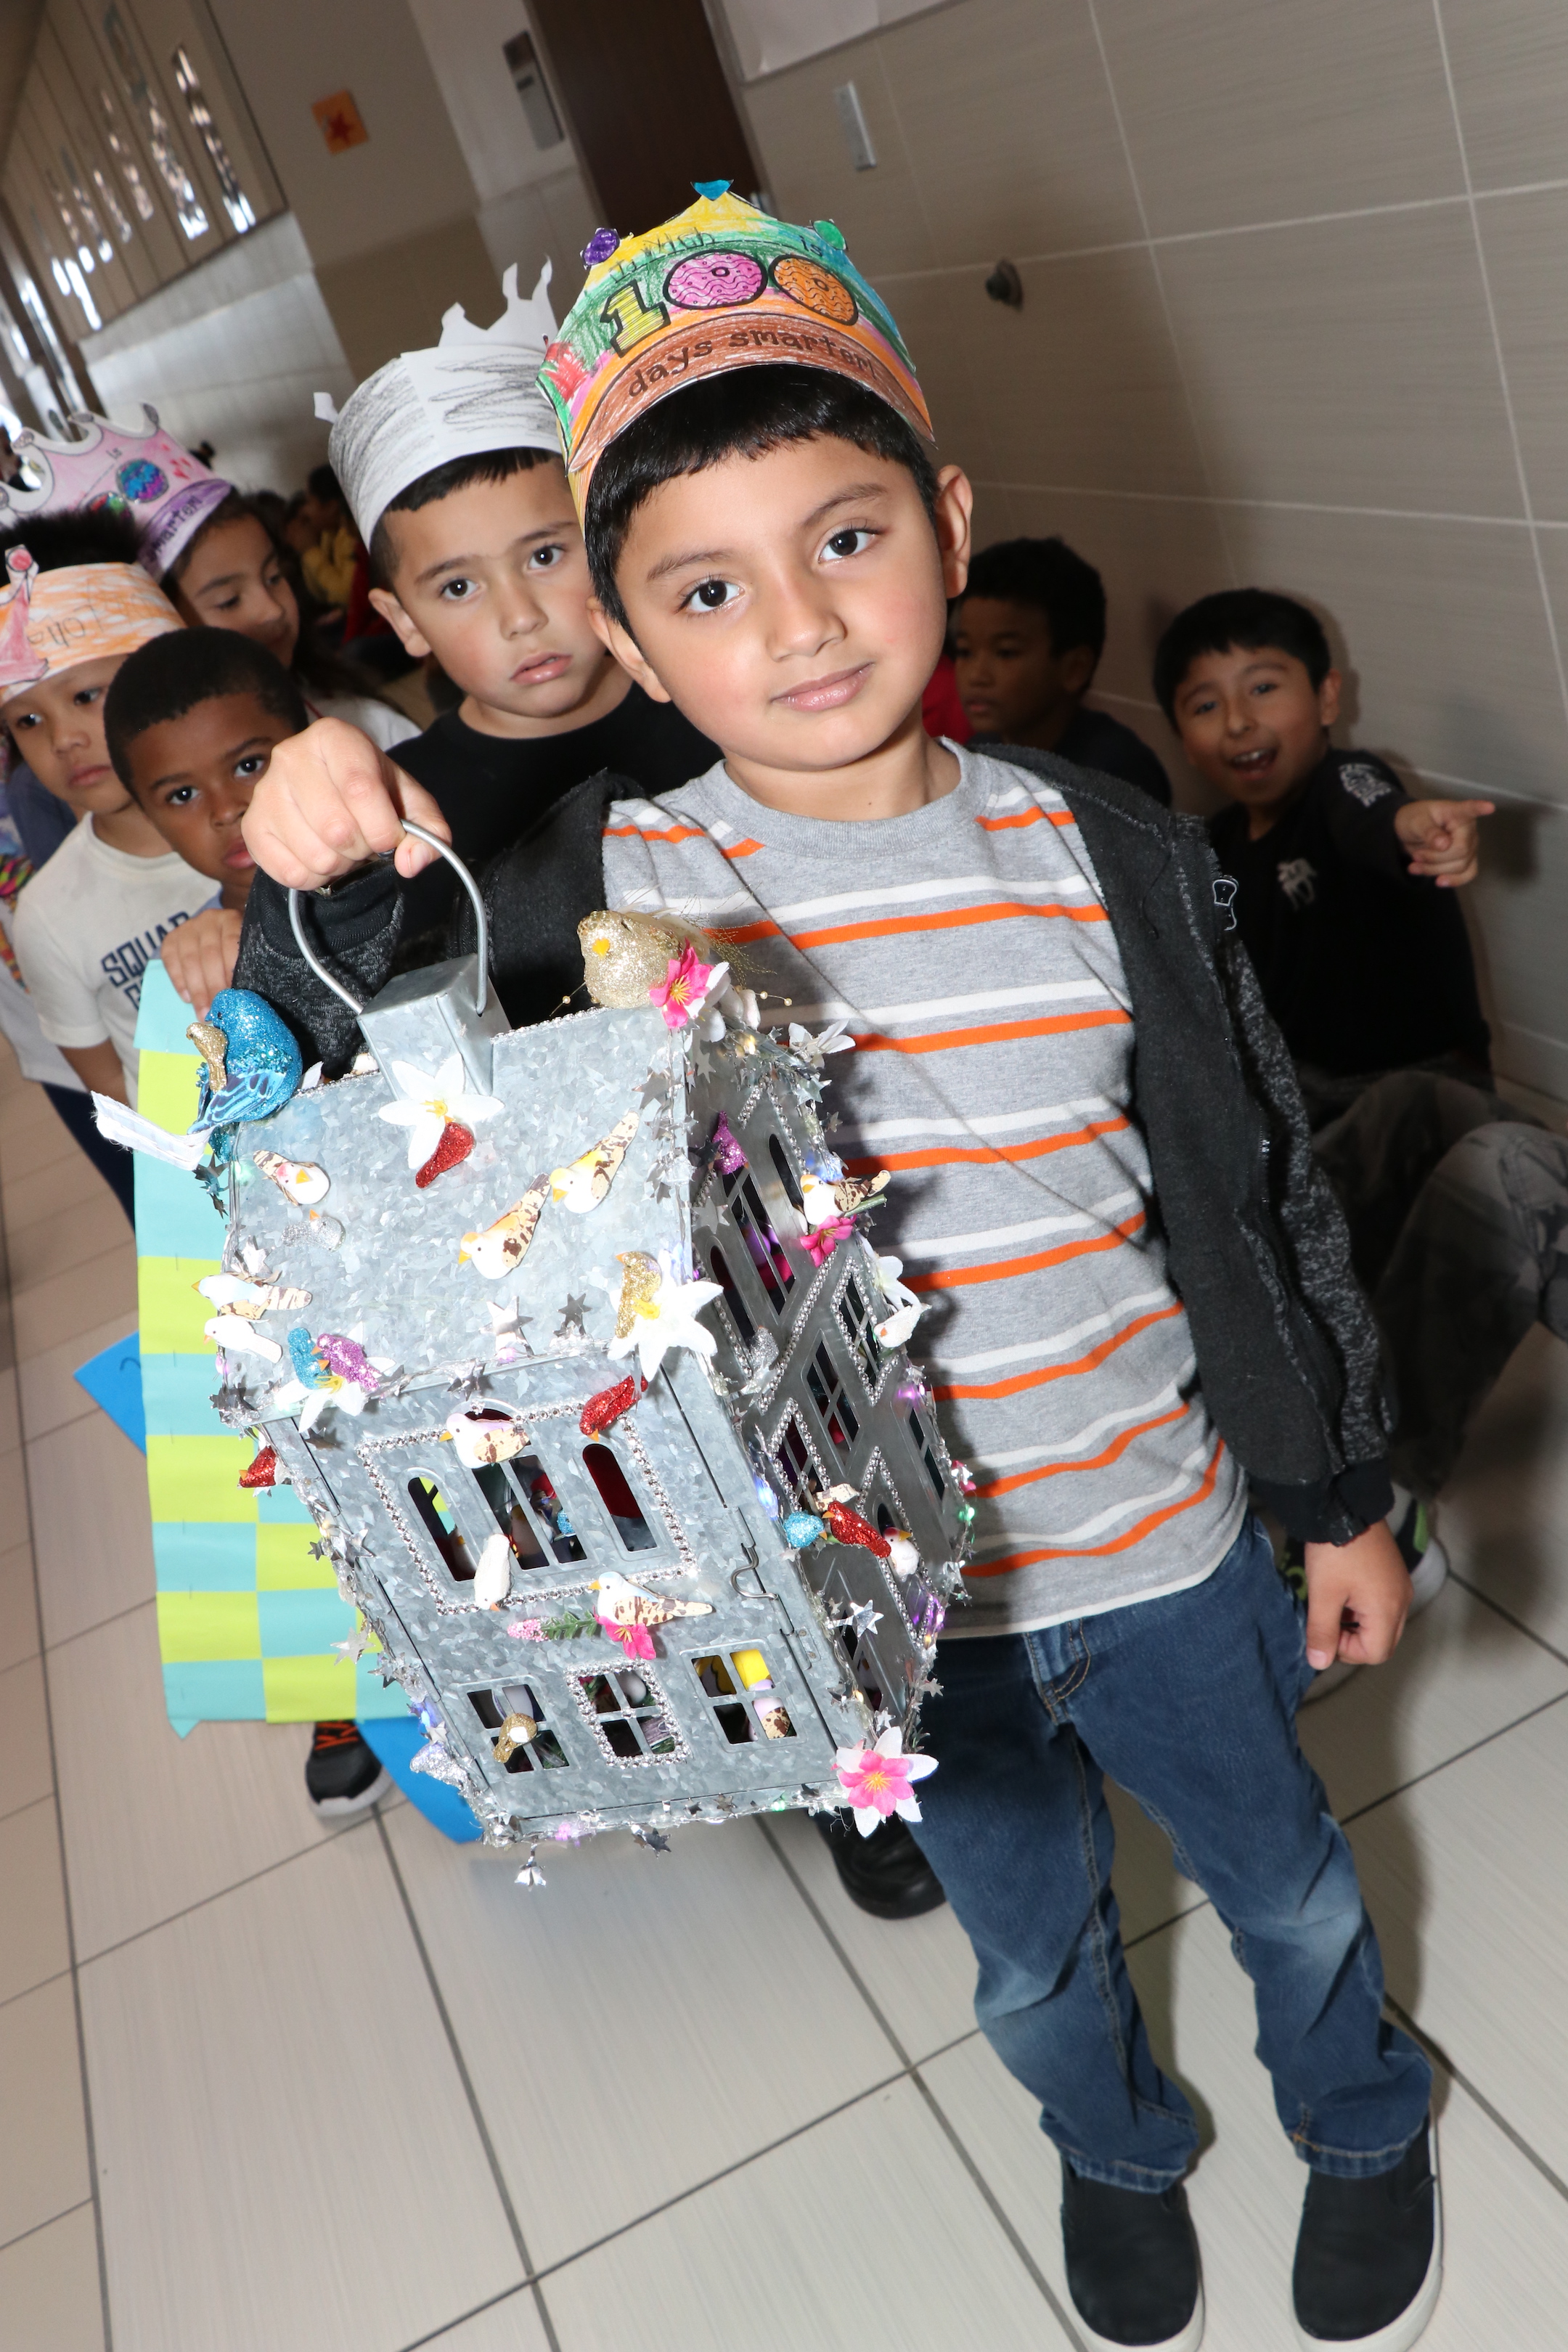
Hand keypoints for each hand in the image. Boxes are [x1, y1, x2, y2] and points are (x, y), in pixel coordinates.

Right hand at [161, 907, 241, 1017]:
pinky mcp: (171, 938)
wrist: (217, 931)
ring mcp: (188, 927)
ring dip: (196, 989)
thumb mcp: (246, 951)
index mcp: (231, 919)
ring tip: (203, 1011)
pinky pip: (171, 961)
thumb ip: (245, 967)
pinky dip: (179, 981)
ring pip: (190, 960)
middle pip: (209, 954)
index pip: (231, 943)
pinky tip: (187, 998)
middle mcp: (208, 919)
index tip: (232, 995)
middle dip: (213, 986)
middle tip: (216, 1010)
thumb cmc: (237, 948)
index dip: (230, 970)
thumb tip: (241, 999)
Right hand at [239, 718, 449, 889]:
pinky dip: (315, 878)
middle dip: (362, 848)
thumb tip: (412, 862)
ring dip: (340, 865)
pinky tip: (319, 856)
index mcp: (334, 737)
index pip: (359, 789)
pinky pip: (290, 873)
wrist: (332, 796)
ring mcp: (265, 792)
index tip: (390, 840)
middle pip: (337, 828)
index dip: (383, 828)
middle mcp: (291, 756)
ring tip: (341, 846)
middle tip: (363, 840)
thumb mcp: (411, 804)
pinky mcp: (252, 827)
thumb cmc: (374, 795)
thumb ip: (429, 831)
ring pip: (315, 855)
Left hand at [1303, 1520, 1410, 1669]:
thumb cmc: (1335, 1553)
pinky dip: (1365, 1609)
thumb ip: (1322, 1631)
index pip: (1376, 1653)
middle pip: (1384, 1642)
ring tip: (1334, 1605)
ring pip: (1384, 1624)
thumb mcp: (1323, 1594)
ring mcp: (1401, 1587)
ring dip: (1358, 1625)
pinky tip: (1344, 1592)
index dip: (1347, 1652)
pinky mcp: (1394, 1575)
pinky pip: (1385, 1606)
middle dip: (1354, 1642)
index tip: (1325, 1632)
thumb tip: (1319, 1664)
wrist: (1346, 1508)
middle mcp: (1402, 1602)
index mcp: (1388, 1610)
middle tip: (1329, 1623)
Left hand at [1395, 796, 1492, 885]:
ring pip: (1460, 866)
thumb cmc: (1415, 821)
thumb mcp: (1415, 822)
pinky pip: (1468, 874)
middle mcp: (1468, 829)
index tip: (1489, 807)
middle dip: (1434, 858)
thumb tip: (1444, 844)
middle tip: (1416, 856)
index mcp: (1455, 813)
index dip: (1479, 808)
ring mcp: (1470, 845)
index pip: (1469, 809)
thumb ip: (1428, 831)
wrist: (1412, 833)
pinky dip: (1453, 880)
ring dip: (1435, 870)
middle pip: (1461, 851)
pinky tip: (1439, 881)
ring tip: (1415, 866)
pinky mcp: (1468, 860)